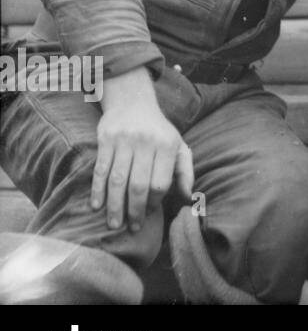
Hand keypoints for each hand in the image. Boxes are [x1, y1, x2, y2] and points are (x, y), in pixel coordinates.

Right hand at [93, 69, 193, 232]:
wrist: (133, 102)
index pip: (160, 182)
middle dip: (135, 210)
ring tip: (114, 223)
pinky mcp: (105, 140)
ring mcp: (124, 141)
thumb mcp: (178, 146)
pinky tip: (97, 206)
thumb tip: (188, 197)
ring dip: (114, 205)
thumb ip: (185, 171)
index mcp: (167, 145)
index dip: (155, 201)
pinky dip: (98, 190)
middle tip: (131, 227)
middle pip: (138, 185)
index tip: (149, 213)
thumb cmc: (159, 131)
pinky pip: (100, 170)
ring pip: (117, 180)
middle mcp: (146, 143)